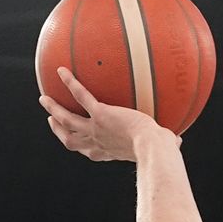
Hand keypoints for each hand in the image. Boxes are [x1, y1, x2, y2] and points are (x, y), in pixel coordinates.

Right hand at [41, 68, 174, 163]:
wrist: (152, 147)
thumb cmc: (160, 151)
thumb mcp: (161, 146)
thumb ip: (166, 142)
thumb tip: (178, 141)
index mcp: (107, 151)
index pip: (88, 151)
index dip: (79, 145)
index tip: (74, 138)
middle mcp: (97, 142)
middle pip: (69, 140)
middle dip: (58, 130)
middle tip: (50, 120)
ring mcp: (95, 128)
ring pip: (66, 120)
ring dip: (54, 109)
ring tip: (44, 98)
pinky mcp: (99, 114)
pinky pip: (80, 95)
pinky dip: (70, 83)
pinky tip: (62, 70)